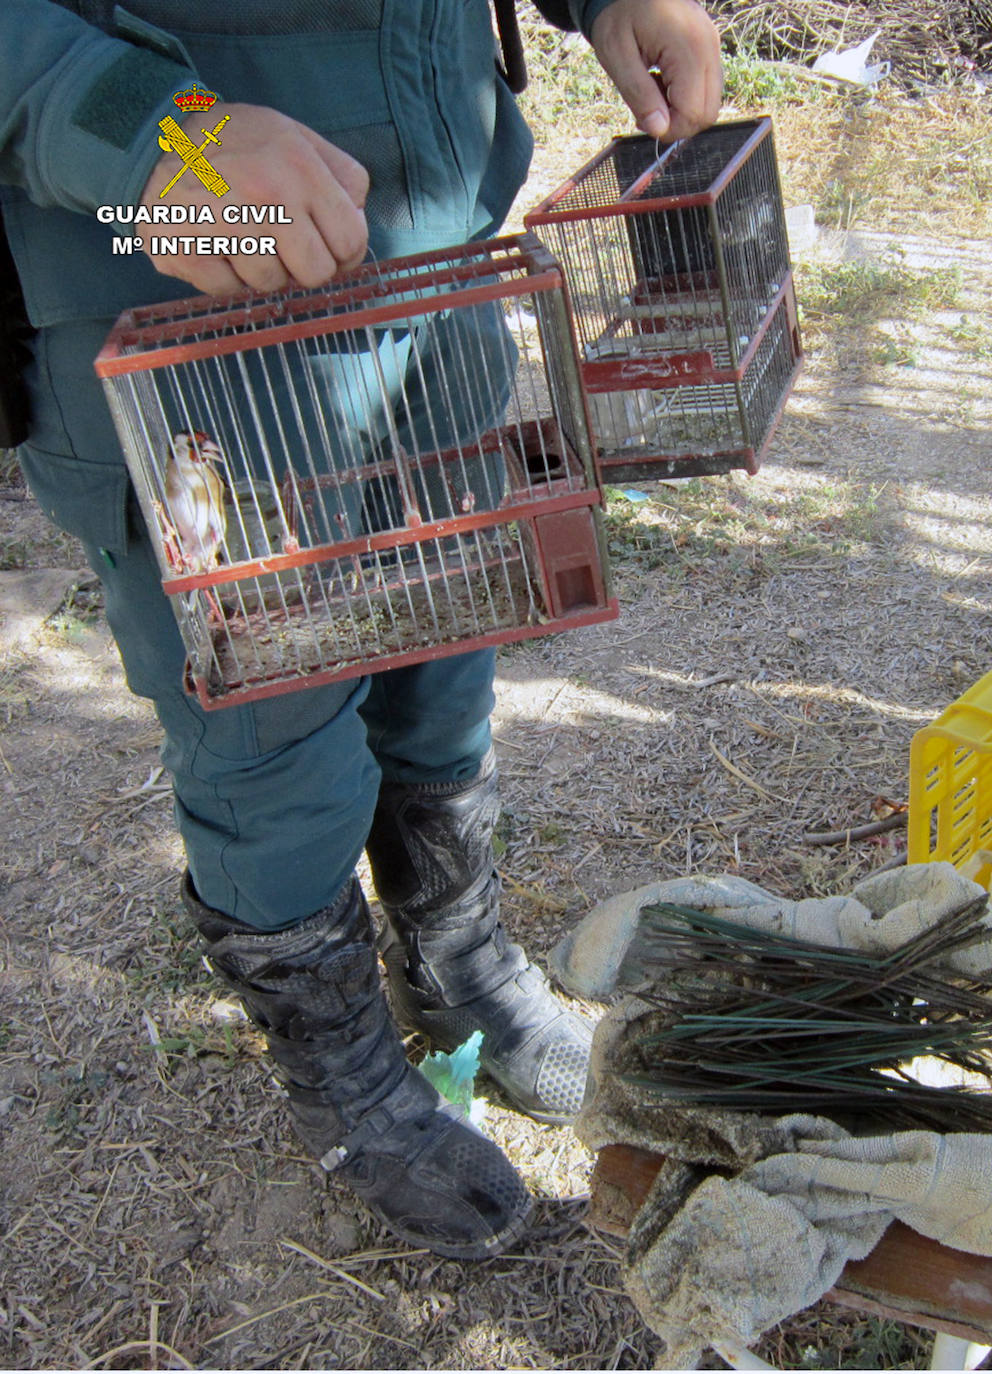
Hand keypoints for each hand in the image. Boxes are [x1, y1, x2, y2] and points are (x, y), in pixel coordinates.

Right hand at [138, 102, 368, 294]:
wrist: (154, 135)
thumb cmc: (233, 141)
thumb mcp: (295, 136)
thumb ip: (339, 174)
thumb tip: (360, 217)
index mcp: (299, 169)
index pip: (350, 242)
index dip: (343, 253)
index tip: (326, 248)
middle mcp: (265, 198)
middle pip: (316, 274)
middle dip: (304, 266)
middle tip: (282, 245)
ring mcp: (225, 227)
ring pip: (272, 284)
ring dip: (261, 269)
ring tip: (241, 235)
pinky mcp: (188, 252)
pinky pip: (228, 290)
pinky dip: (224, 275)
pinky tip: (213, 243)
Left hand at [590, 0, 721, 142]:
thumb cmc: (619, 13)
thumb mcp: (617, 55)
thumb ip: (638, 94)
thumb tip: (659, 129)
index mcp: (689, 48)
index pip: (694, 113)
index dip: (669, 128)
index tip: (642, 119)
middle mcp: (709, 47)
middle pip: (708, 113)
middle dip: (676, 122)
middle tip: (647, 108)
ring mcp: (712, 46)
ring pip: (710, 103)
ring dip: (681, 110)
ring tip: (653, 88)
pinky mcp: (709, 48)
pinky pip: (706, 88)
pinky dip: (686, 95)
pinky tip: (663, 80)